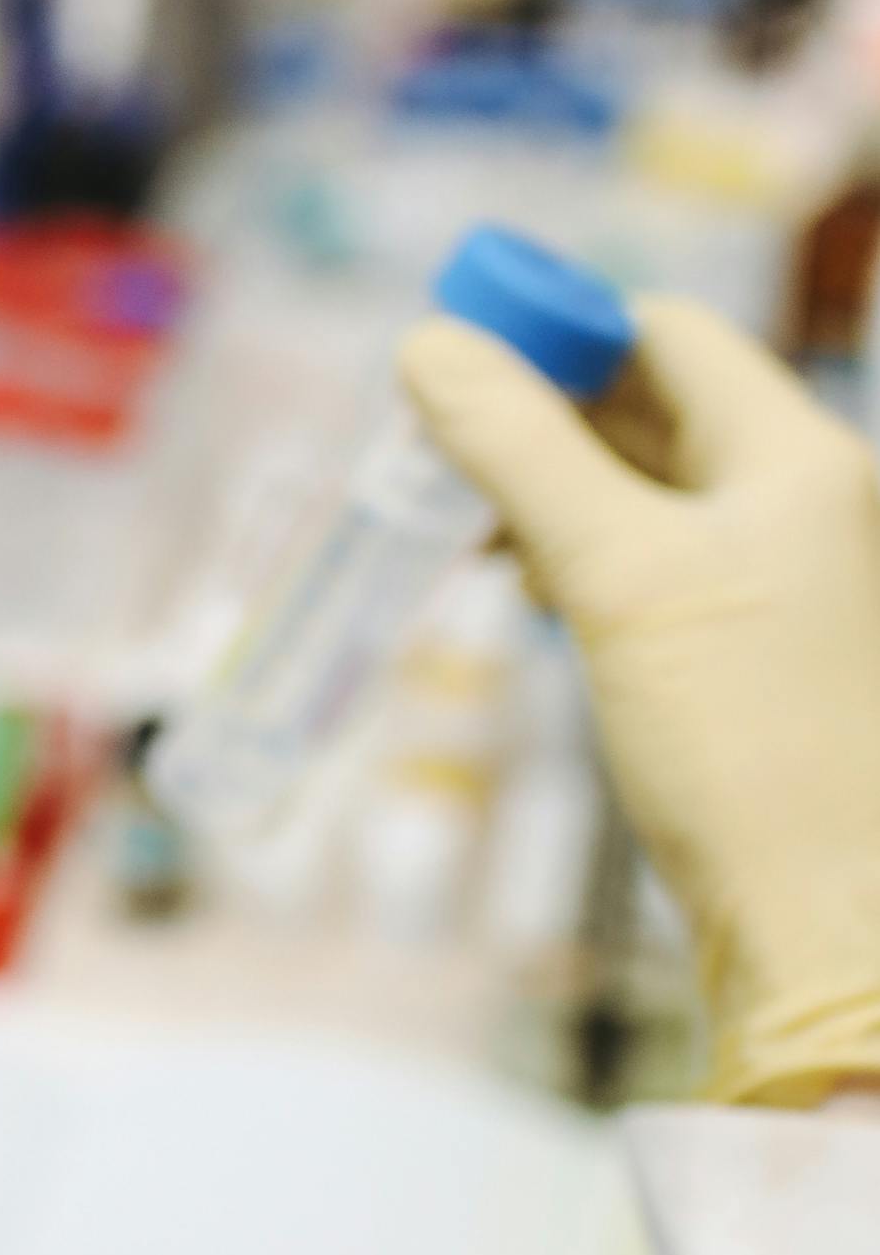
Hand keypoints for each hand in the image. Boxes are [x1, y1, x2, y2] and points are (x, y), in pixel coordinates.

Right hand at [400, 297, 879, 1106]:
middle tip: (435, 452)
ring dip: (553, 494)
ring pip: (648, 491)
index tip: (454, 368)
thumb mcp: (616, 577)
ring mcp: (789, 581)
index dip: (557, 334)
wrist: (827, 921)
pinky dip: (587, 562)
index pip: (666, 336)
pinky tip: (534, 596)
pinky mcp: (758, 653)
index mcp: (801, 457)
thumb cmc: (745, 742)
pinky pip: (659, 566)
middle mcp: (809, 503)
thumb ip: (522, 451)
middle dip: (542, 420)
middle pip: (655, 409)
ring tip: (471, 534)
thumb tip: (428, 344)